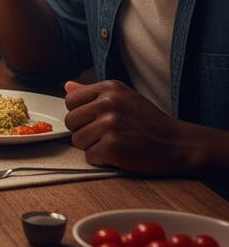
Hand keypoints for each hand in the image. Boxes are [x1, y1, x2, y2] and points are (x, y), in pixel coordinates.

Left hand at [63, 79, 197, 175]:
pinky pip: (90, 156)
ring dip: (92, 147)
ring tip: (114, 144)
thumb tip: (66, 86)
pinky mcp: (113, 147)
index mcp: (109, 88)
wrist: (180, 144)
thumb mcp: (125, 98)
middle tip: (106, 135)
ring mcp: (110, 125)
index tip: (94, 120)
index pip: (70, 100)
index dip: (80, 114)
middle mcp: (108, 103)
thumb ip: (94, 92)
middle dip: (84, 131)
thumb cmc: (150, 122)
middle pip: (70, 121)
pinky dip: (102, 160)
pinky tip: (119, 154)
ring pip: (77, 140)